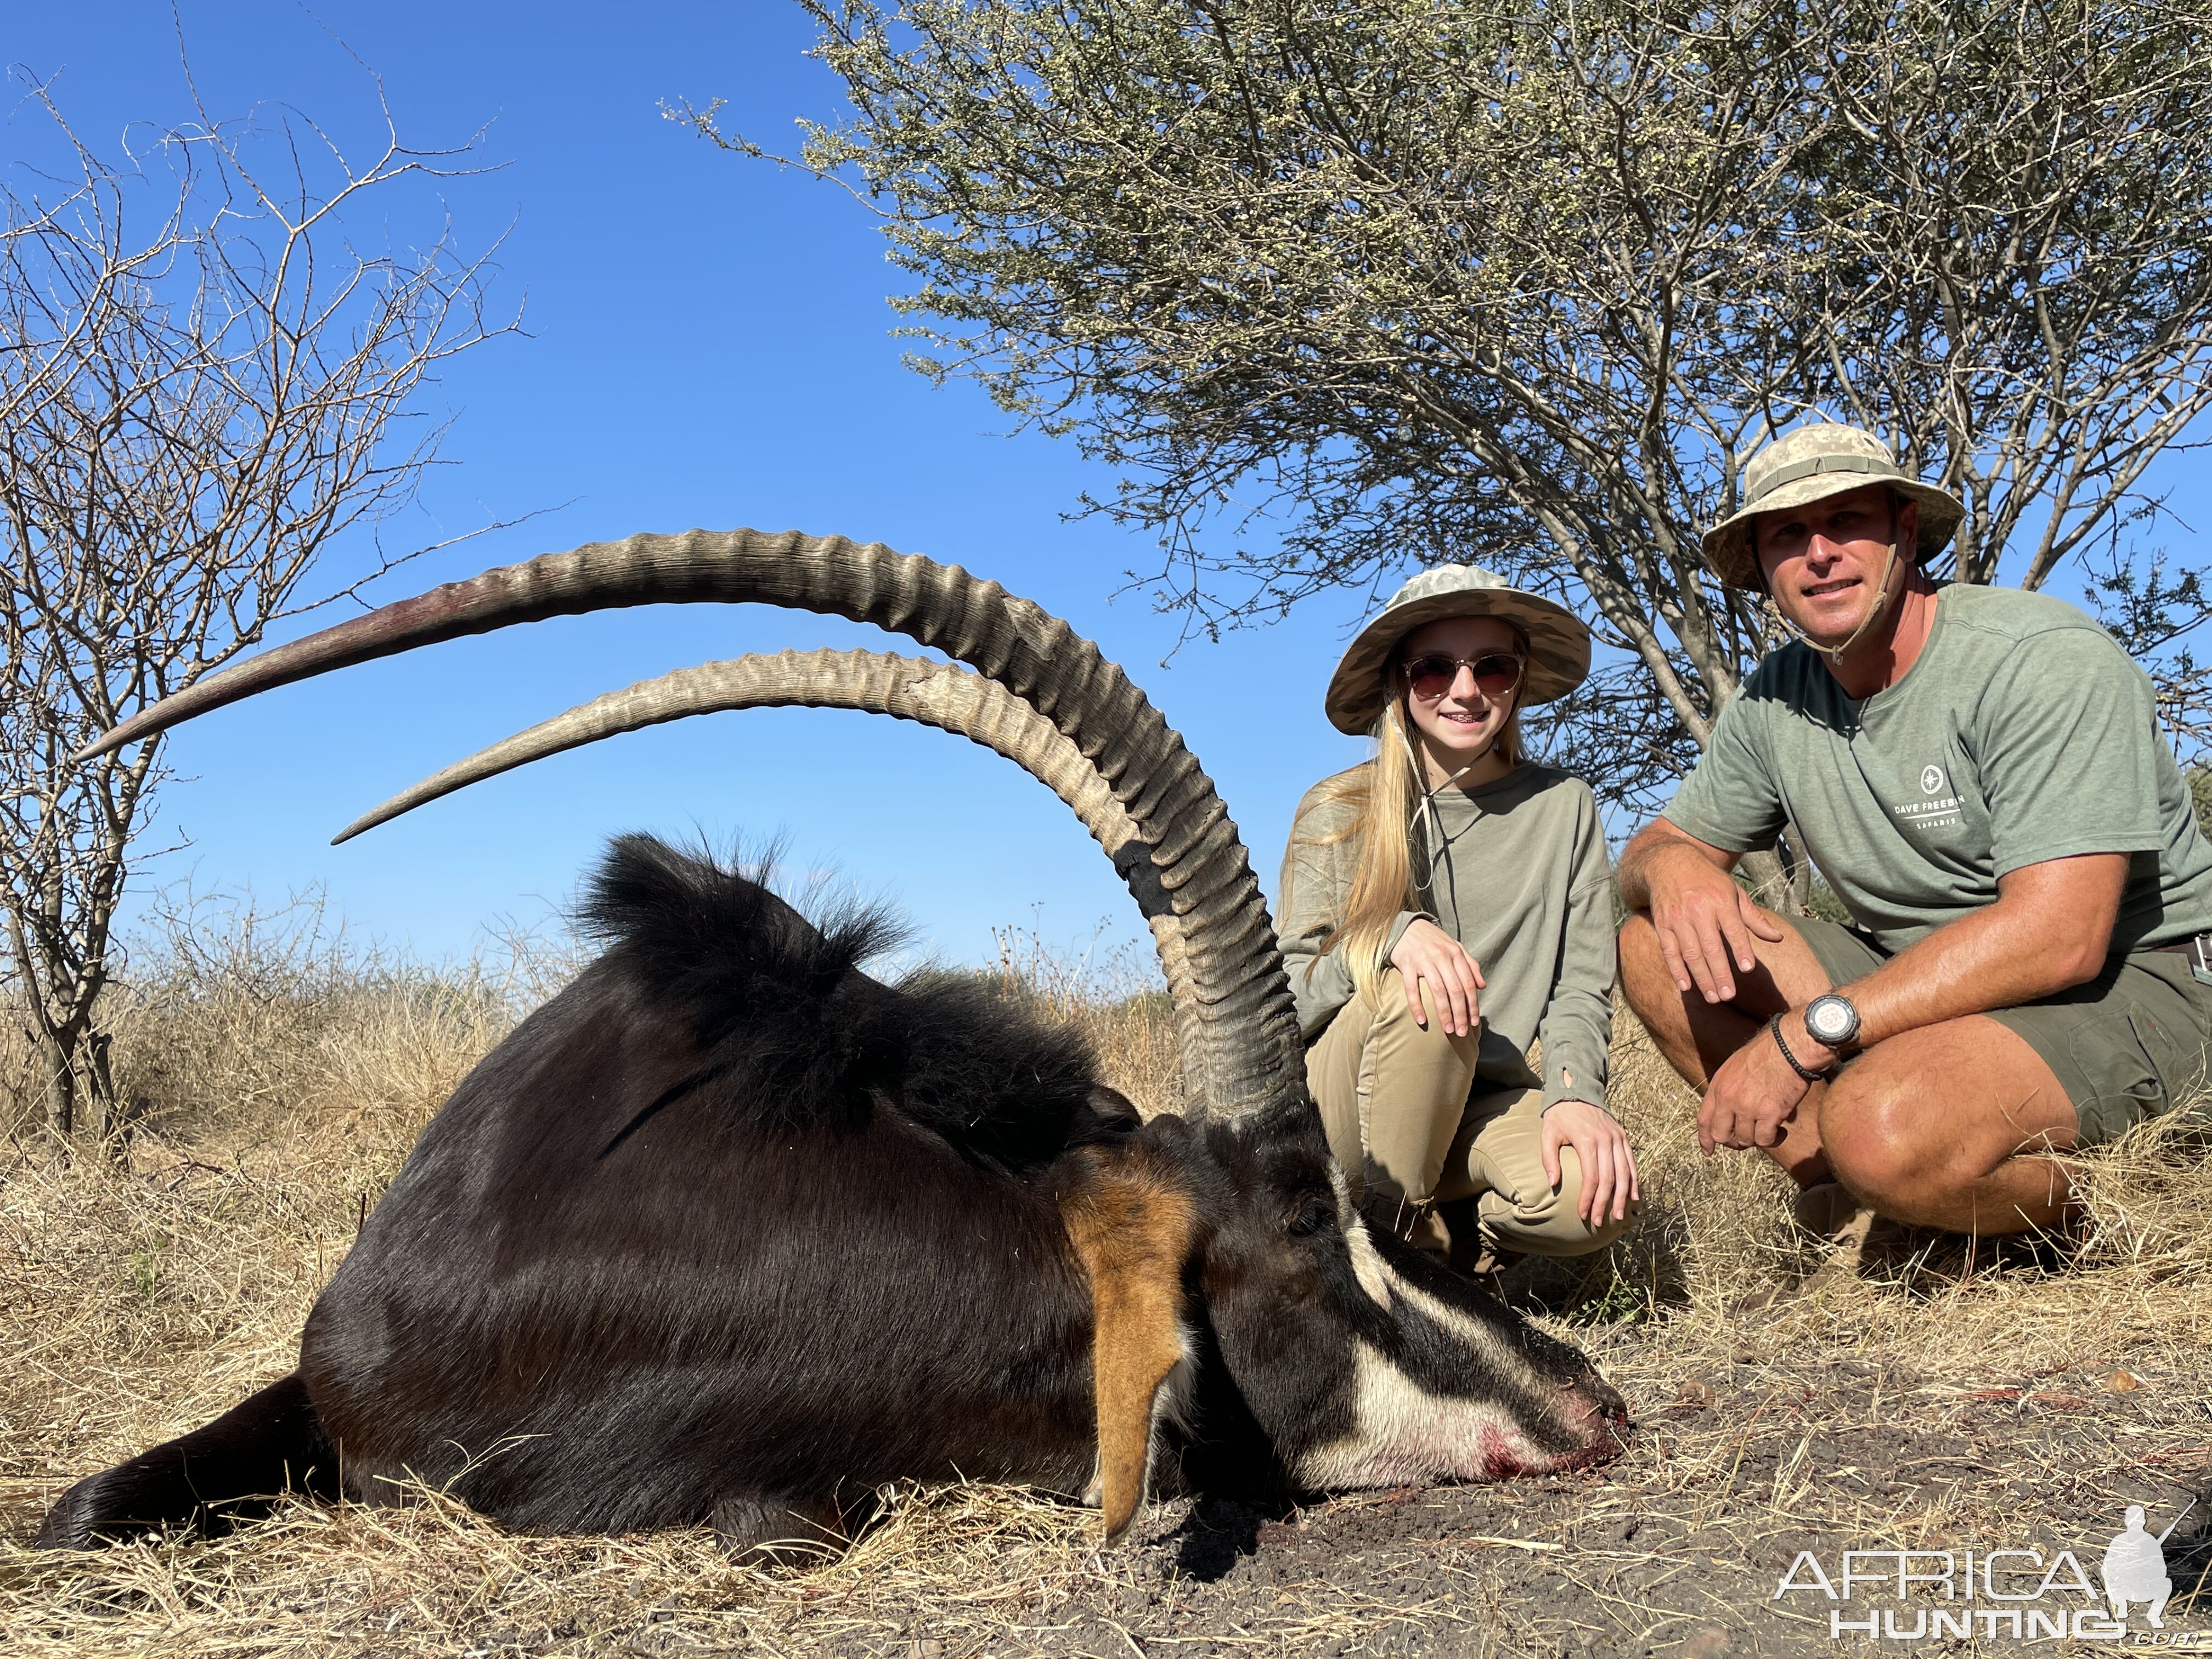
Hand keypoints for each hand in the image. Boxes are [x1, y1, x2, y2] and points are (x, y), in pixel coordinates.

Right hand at [1388, 918, 1483, 1036]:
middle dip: (1460, 1014)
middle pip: (1455, 990)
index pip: (1468, 984)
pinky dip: (1417, 1006)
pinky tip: (1421, 1021)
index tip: (1474, 1023)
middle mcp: (1442, 957)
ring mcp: (1424, 960)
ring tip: (1447, 1030)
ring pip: (1438, 991)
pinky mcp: (1407, 964)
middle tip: (1461, 1032)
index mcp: (1455, 953)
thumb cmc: (1433, 940)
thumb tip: (1482, 986)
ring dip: (1444, 1013)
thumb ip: (1470, 965)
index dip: (1472, 1005)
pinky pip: (1412, 989)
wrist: (1406, 926)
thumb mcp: (1455, 947)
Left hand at [1541, 1100, 1638, 1224]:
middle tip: (1598, 1221)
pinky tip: (1633, 1196)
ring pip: (1624, 1173)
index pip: (1591, 1177)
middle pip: (1609, 1179)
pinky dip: (1634, 1180)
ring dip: (1622, 1197)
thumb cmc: (1559, 1116)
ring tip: (1618, 1216)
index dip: (1588, 1198)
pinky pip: (1631, 1162)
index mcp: (1587, 1141)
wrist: (1576, 1091)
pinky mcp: (1623, 1136)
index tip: (1583, 1214)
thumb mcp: (1547, 1134)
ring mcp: (1617, 1138)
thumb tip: (1553, 1184)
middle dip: (1604, 1203)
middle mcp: (1606, 1140)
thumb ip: (1549, 1158)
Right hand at [1645, 843, 1785, 1003]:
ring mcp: (1678, 918)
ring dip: (1701, 977)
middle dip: (1720, 973)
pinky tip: (1685, 986)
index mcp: (1721, 900)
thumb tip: (1777, 938)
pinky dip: (1676, 969)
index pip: (1733, 929)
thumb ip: (1754, 918)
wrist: (1669, 863)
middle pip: (1711, 947)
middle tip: (1729, 996)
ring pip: (1690, 953)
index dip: (1740, 949)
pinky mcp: (1663, 924)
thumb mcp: (1734, 892)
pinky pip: (1669, 951)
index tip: (1747, 969)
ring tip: (1713, 998)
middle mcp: (1699, 910)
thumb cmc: (1708, 881)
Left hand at [1696, 1016, 1811, 1152]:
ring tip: (1769, 1128)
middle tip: (1746, 1139)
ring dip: (1756, 1139)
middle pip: (1720, 1135)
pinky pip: (1765, 1139)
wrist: (1788, 1047)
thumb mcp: (1735, 1067)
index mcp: (1719, 1086)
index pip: (1703, 1119)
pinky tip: (1781, 1130)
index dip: (1705, 1138)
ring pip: (1744, 1140)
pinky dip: (1773, 1139)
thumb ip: (1729, 1090)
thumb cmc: (1767, 1053)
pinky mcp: (1769, 1113)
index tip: (1708, 1150)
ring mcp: (1747, 1107)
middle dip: (1732, 1142)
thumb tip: (1731, 1112)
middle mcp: (1728, 1099)